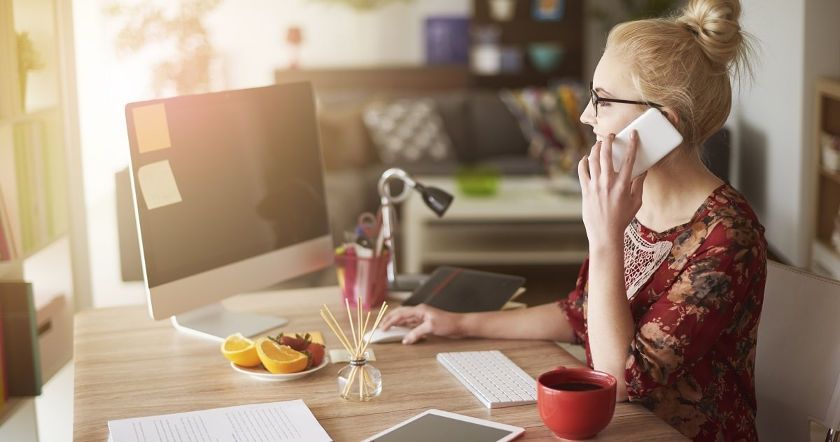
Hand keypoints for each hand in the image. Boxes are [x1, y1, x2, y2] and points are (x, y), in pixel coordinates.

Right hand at [379, 304, 464, 343]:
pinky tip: (401, 332)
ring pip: (405, 319)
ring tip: (387, 329)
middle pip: (400, 314)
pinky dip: (404, 328)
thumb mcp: (431, 328)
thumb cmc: (448, 323)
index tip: (382, 328)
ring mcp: (422, 317)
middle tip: (380, 327)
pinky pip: (411, 325)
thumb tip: (405, 340)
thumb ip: (416, 333)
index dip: (390, 321)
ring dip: (396, 323)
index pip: (400, 315)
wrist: (460, 325)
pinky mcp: (425, 323)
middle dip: (389, 320)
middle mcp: (419, 312)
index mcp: (419, 310)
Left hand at [578, 131, 646, 248]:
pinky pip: (582, 171)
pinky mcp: (585, 190)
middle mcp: (608, 183)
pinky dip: (583, 162)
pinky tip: (586, 158)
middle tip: (611, 136)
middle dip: (608, 141)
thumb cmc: (622, 218)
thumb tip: (643, 171)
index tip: (633, 135)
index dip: (632, 144)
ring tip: (599, 144)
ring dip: (595, 149)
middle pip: (606, 155)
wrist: (605, 233)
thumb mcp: (636, 202)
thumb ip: (639, 185)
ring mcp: (595, 186)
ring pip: (592, 160)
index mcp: (623, 185)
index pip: (629, 159)